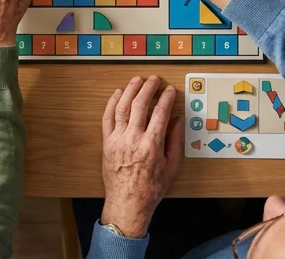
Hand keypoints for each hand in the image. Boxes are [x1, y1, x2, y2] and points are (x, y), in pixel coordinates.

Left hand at [100, 76, 181, 237]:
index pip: (160, 113)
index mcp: (152, 145)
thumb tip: (177, 120)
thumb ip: (175, 141)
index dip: (166, 98)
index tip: (170, 90)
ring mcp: (118, 140)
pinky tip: (118, 94)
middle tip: (154, 80)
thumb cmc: (150, 189)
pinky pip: (107, 118)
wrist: (127, 204)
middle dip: (149, 88)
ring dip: (130, 90)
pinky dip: (112, 103)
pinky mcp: (107, 143)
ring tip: (137, 80)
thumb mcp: (171, 167)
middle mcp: (133, 139)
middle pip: (141, 105)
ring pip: (123, 107)